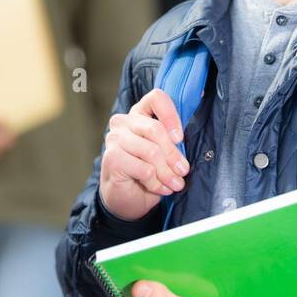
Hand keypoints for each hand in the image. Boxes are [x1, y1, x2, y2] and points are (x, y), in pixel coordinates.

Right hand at [99, 88, 189, 220]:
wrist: (127, 198)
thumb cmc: (148, 172)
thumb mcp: (164, 153)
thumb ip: (173, 143)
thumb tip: (185, 145)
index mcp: (139, 113)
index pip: (156, 98)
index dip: (171, 115)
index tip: (179, 137)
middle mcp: (124, 122)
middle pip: (156, 129)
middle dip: (173, 154)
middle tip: (183, 171)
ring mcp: (115, 138)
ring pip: (151, 151)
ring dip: (167, 172)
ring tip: (175, 184)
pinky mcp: (112, 158)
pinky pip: (144, 169)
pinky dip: (156, 182)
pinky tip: (160, 189)